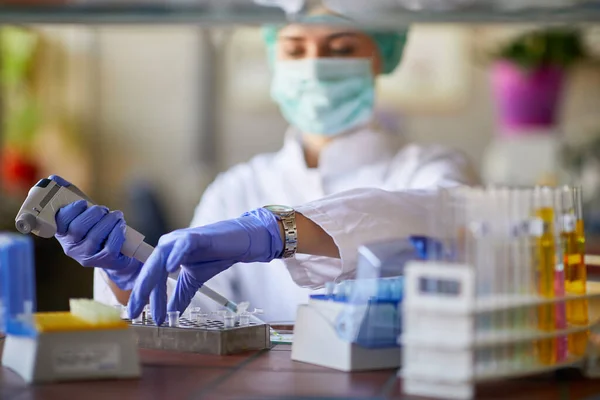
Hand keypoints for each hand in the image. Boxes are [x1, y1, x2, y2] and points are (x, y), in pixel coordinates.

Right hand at [50, 175, 142, 289]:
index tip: (83, 202)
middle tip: (103, 209)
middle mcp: (71, 247)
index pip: (60, 222)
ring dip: (108, 222)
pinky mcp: (103, 261)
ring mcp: (86, 256)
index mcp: (62, 233)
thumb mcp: (82, 211)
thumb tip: (53, 179)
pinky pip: (110, 247)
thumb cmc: (95, 226)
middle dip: (93, 214)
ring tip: (117, 215)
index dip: (71, 211)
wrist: (116, 251)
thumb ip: (68, 194)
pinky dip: (117, 233)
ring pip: (94, 237)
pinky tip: (121, 226)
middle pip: (77, 229)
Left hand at [127, 208, 282, 324]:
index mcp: (165, 255)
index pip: (150, 278)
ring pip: (160, 258)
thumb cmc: (214, 257)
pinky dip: (175, 256)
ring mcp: (180, 239)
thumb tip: (169, 316)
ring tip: (144, 297)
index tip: (135, 315)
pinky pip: (183, 245)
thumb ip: (180, 296)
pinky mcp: (195, 236)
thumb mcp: (193, 281)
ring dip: (151, 279)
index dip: (143, 297)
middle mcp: (168, 245)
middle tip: (133, 312)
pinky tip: (170, 268)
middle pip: (150, 269)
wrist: (237, 243)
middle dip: (140, 292)